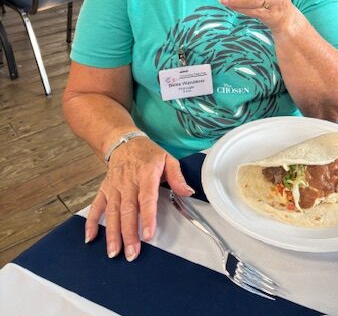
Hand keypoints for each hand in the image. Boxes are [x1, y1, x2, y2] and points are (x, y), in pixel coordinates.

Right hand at [85, 137, 193, 260]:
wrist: (124, 141)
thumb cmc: (148, 153)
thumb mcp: (168, 159)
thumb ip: (177, 177)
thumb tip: (188, 192)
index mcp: (146, 174)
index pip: (146, 198)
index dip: (147, 217)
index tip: (147, 235)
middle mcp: (128, 182)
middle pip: (128, 210)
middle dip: (129, 233)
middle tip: (132, 254)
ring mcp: (114, 186)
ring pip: (112, 212)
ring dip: (112, 233)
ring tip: (114, 252)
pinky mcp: (105, 189)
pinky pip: (97, 206)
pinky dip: (91, 222)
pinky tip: (90, 237)